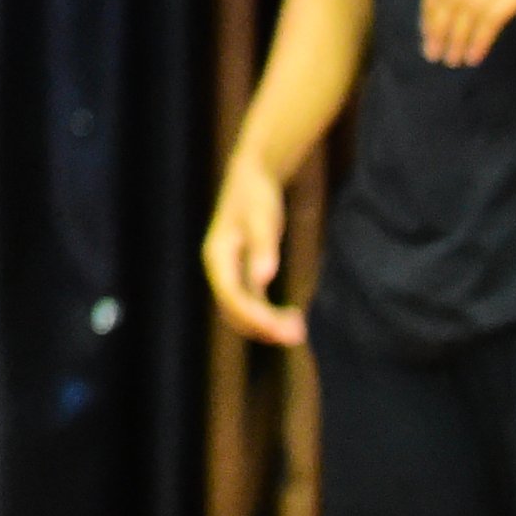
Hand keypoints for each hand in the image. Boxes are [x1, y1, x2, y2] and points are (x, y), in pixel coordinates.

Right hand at [201, 158, 302, 347]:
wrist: (251, 179)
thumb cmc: (256, 196)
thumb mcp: (262, 218)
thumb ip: (263, 248)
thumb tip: (264, 279)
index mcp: (217, 256)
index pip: (231, 296)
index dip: (255, 316)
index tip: (282, 329)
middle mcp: (219, 269)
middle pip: (233, 310)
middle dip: (262, 326)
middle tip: (297, 335)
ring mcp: (228, 273)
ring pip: (241, 311)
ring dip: (266, 325)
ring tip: (298, 331)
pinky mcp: (241, 273)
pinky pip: (251, 303)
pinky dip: (268, 315)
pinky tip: (292, 318)